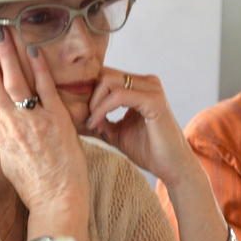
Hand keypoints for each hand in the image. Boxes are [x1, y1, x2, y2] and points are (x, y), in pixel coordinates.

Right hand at [0, 22, 89, 221]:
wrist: (57, 200)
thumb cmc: (35, 185)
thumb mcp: (9, 160)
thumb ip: (3, 135)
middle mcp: (12, 125)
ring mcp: (34, 121)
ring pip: (14, 81)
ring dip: (5, 53)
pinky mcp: (57, 120)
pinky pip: (46, 88)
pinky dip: (39, 68)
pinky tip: (32, 48)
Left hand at [85, 67, 193, 187]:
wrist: (169, 166)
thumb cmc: (146, 149)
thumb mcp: (113, 133)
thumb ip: (97, 121)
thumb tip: (70, 116)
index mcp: (138, 86)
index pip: (105, 75)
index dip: (87, 90)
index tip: (77, 112)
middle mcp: (146, 82)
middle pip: (104, 74)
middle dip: (88, 96)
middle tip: (83, 117)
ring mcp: (152, 89)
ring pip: (108, 81)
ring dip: (94, 102)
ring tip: (91, 122)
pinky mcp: (154, 101)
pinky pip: (119, 95)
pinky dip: (103, 108)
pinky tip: (97, 123)